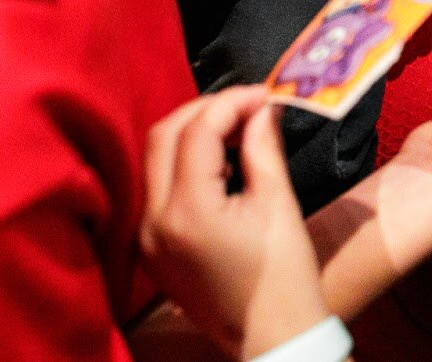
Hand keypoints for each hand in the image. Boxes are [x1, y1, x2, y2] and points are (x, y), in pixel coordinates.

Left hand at [141, 89, 329, 359]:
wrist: (272, 342)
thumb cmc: (285, 279)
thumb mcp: (279, 205)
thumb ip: (263, 148)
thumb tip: (262, 108)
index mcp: (188, 211)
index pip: (198, 130)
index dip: (232, 102)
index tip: (265, 95)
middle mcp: (154, 222)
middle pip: (163, 135)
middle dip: (205, 110)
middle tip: (248, 106)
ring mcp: (146, 237)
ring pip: (155, 158)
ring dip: (192, 133)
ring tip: (237, 130)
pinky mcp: (150, 248)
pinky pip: (157, 187)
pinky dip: (183, 163)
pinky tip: (220, 163)